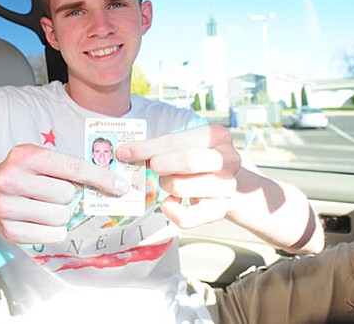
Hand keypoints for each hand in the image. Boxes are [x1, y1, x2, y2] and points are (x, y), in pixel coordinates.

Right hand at [0, 144, 128, 243]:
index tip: (120, 187)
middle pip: (67, 195)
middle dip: (70, 196)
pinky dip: (55, 230)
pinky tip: (42, 220)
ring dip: (63, 214)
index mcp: (25, 156)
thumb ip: (70, 168)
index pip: (73, 168)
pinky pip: (52, 235)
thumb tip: (110, 183)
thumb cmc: (25, 174)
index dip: (101, 178)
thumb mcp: (41, 159)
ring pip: (61, 216)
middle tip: (58, 194)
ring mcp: (7, 206)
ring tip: (47, 206)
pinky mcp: (9, 230)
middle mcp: (12, 180)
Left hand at [116, 124, 239, 227]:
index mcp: (217, 135)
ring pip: (180, 187)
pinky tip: (171, 201)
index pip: (175, 140)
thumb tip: (125, 153)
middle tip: (154, 167)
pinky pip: (185, 217)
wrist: (224, 182)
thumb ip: (158, 148)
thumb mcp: (183, 145)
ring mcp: (226, 186)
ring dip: (166, 185)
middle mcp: (228, 159)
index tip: (125, 152)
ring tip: (171, 181)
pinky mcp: (220, 210)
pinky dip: (170, 209)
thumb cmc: (197, 161)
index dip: (146, 148)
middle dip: (162, 164)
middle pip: (188, 160)